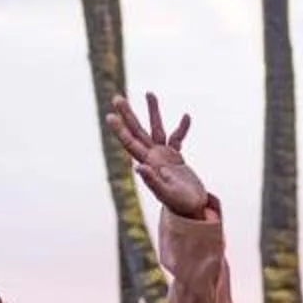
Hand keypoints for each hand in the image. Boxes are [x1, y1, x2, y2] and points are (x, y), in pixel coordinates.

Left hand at [110, 90, 211, 218]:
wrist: (192, 210)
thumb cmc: (180, 204)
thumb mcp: (167, 194)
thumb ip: (153, 181)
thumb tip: (139, 167)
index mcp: (149, 164)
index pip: (131, 143)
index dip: (120, 130)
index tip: (110, 116)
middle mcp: (153, 157)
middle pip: (138, 131)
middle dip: (128, 114)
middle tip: (117, 97)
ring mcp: (164, 156)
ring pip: (156, 129)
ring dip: (153, 112)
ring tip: (149, 92)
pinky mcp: (176, 158)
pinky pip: (177, 138)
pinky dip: (182, 128)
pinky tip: (186, 116)